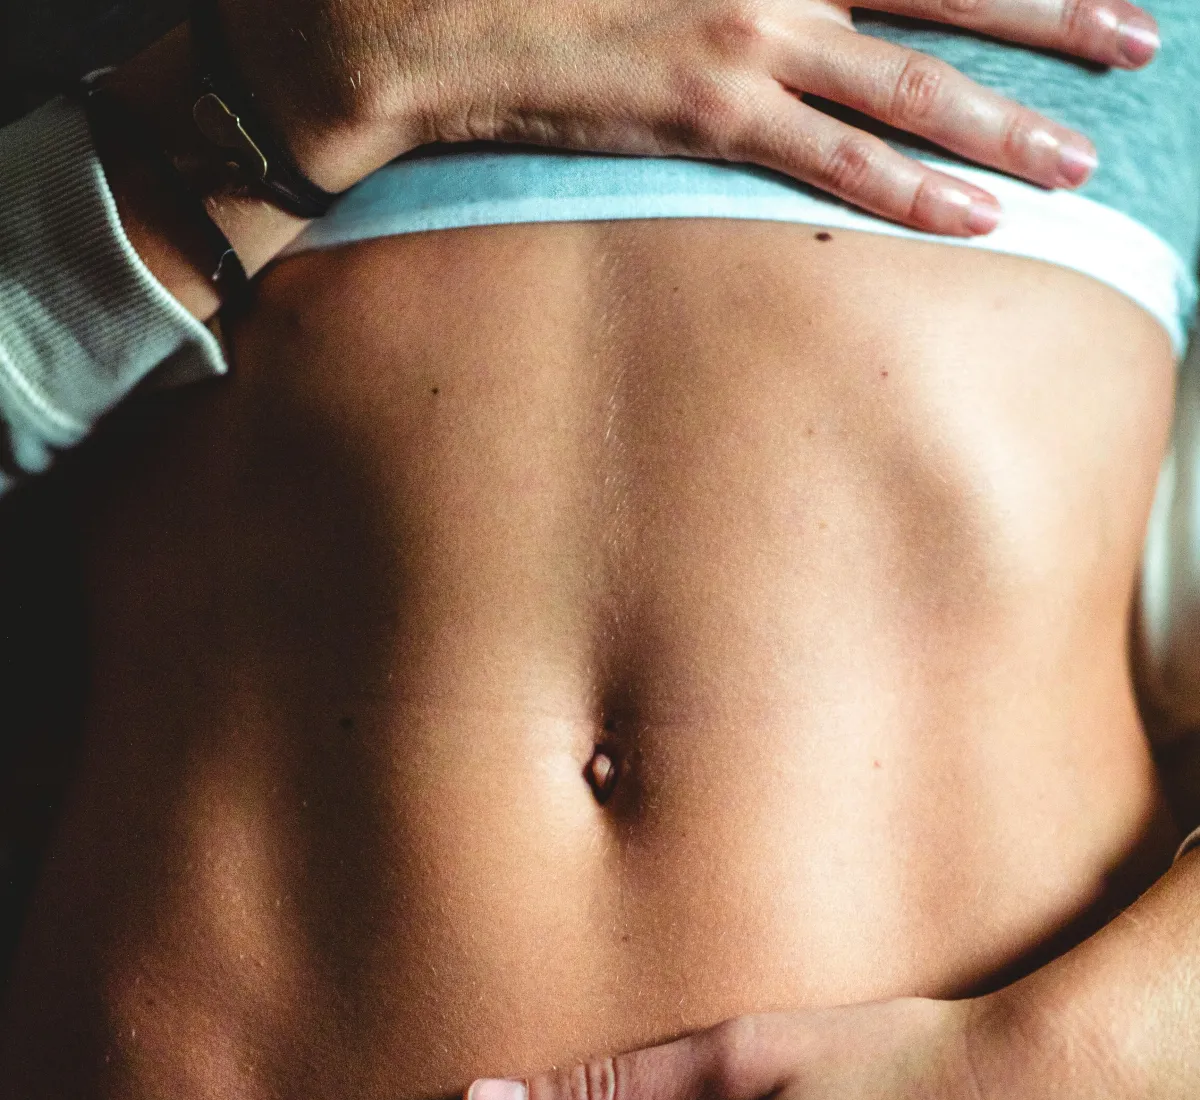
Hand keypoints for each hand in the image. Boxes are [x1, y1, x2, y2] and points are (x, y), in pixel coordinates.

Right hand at [221, 0, 1158, 235]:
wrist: (427, 5)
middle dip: (1055, 17)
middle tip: (1136, 44)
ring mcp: (749, 41)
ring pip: (912, 89)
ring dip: (1007, 124)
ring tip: (1079, 161)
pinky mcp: (708, 117)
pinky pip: (832, 165)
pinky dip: (909, 193)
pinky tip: (975, 218)